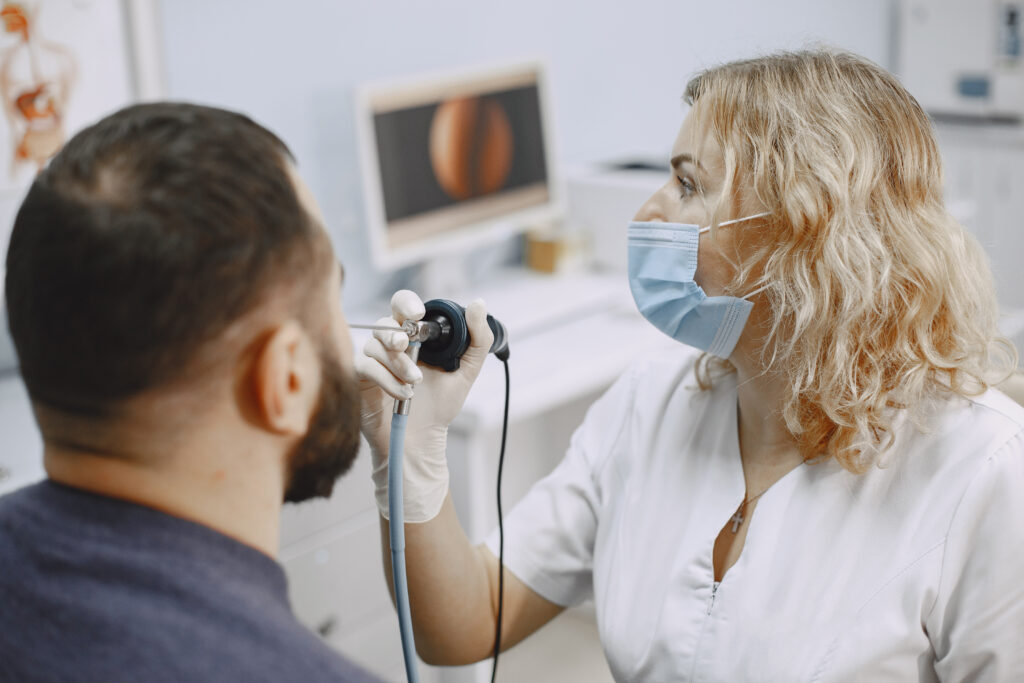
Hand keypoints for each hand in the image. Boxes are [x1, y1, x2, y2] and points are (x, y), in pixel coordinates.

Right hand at [355, 289, 493, 520]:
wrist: (422, 439)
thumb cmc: (440, 404)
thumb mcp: (466, 372)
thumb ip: (478, 339)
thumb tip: (478, 304)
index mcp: (414, 334)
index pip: (403, 305)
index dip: (406, 304)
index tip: (418, 314)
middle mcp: (391, 343)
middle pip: (384, 321)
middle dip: (395, 333)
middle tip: (405, 345)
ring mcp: (374, 360)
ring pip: (374, 344)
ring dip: (397, 363)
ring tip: (414, 383)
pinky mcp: (360, 378)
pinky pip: (365, 366)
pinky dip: (385, 379)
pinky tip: (403, 394)